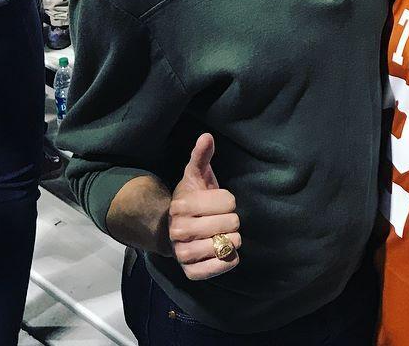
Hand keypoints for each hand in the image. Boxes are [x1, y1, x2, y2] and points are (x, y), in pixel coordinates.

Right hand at [167, 134, 241, 280]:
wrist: (176, 229)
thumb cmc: (193, 198)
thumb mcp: (196, 175)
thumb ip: (201, 156)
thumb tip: (206, 136)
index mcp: (181, 205)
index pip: (227, 202)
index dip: (229, 200)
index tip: (220, 201)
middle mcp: (178, 231)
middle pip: (230, 223)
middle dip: (232, 220)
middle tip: (222, 219)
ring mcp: (183, 253)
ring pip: (226, 244)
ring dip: (232, 238)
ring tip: (223, 233)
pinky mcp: (191, 272)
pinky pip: (221, 266)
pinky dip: (229, 259)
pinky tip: (223, 250)